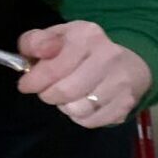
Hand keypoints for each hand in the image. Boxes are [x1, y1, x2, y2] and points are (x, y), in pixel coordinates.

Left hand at [18, 21, 151, 127]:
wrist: (130, 64)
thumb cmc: (85, 50)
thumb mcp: (59, 36)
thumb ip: (36, 42)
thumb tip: (28, 58)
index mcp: (88, 35)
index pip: (53, 67)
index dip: (34, 81)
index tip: (26, 85)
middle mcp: (108, 56)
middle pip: (65, 91)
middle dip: (49, 95)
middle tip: (48, 92)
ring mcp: (120, 82)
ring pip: (77, 109)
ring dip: (65, 107)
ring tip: (68, 97)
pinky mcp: (125, 104)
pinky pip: (90, 121)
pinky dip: (81, 117)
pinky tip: (83, 105)